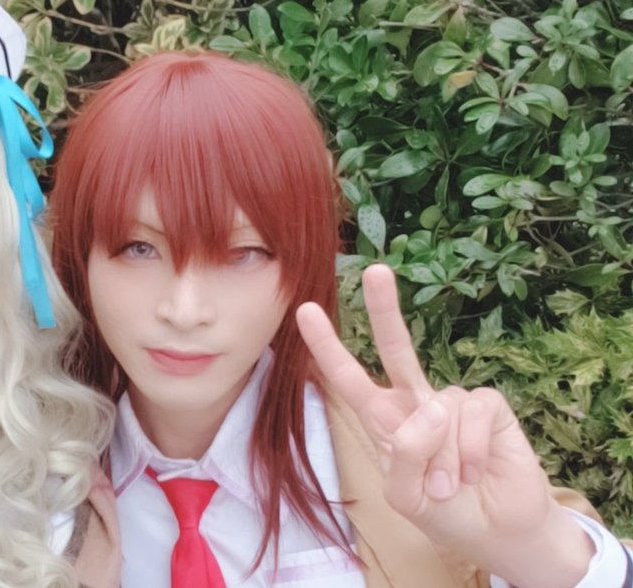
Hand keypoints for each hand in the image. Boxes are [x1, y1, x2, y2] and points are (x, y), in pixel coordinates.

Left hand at [296, 264, 592, 587]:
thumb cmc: (445, 512)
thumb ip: (407, 455)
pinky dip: (472, 450)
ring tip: (451, 485)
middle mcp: (416, 404)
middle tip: (376, 271)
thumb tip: (431, 407)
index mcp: (385, 422)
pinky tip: (477, 471)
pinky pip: (472, 413)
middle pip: (397, 349)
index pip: (350, 379)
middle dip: (386, 310)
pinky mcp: (489, 407)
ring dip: (445, 458)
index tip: (306, 311)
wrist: (498, 532)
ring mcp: (452, 402)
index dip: (329, 348)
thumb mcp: (406, 496)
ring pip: (438, 411)